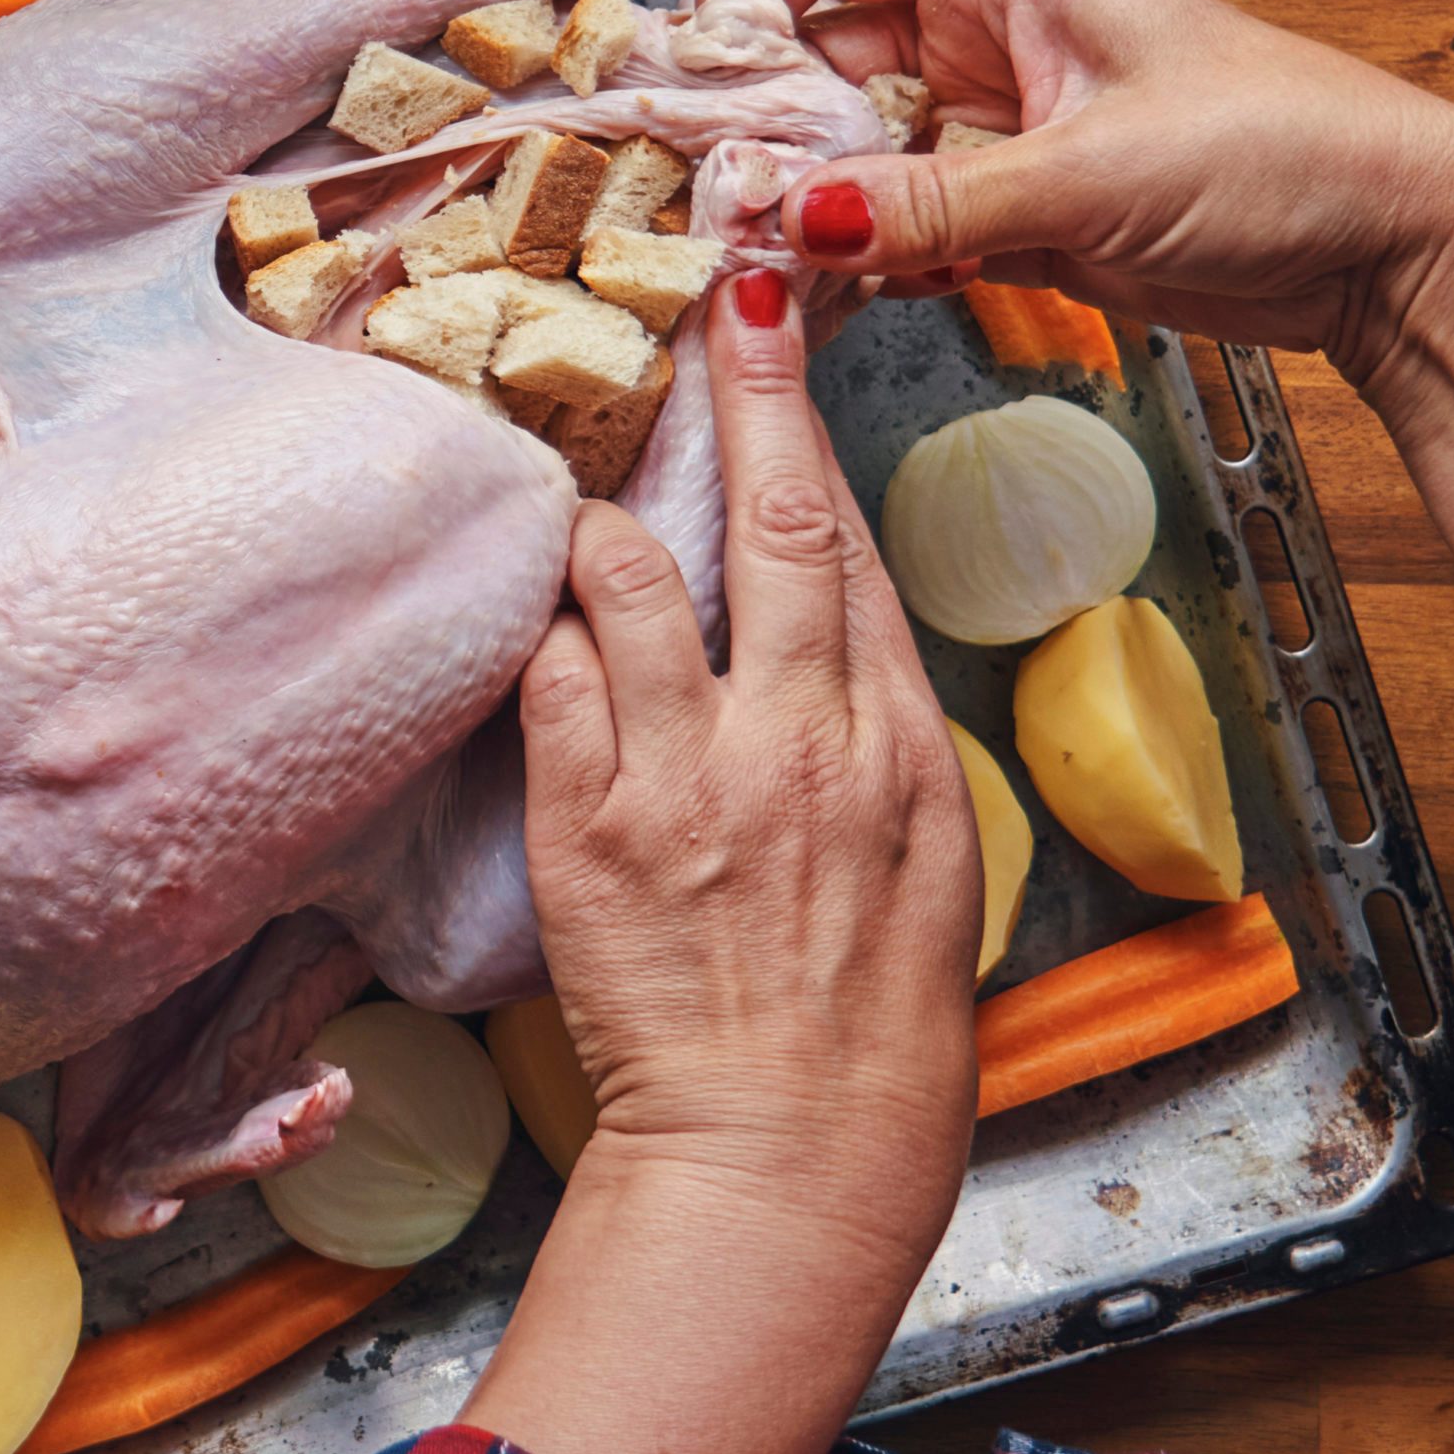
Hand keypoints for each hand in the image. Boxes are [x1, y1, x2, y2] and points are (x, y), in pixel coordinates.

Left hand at [519, 265, 980, 1232]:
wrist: (791, 1156)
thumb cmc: (868, 1030)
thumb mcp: (924, 864)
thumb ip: (874, 735)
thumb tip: (829, 636)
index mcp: (899, 744)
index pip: (852, 546)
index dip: (811, 428)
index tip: (782, 336)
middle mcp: (804, 739)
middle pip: (771, 521)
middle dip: (744, 389)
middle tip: (722, 297)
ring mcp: (692, 778)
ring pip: (628, 579)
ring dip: (591, 526)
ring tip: (569, 519)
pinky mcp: (592, 829)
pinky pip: (549, 679)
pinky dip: (536, 637)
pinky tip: (528, 632)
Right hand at [700, 0, 1453, 387]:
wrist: (1386, 246)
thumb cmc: (1282, 150)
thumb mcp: (1090, 172)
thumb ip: (934, 200)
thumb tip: (794, 221)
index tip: (704, 79)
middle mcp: (976, 37)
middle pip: (811, 58)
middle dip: (754, 130)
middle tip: (710, 208)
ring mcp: (986, 129)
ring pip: (844, 154)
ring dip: (798, 212)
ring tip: (754, 271)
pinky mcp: (1003, 214)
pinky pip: (893, 229)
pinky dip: (854, 266)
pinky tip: (821, 304)